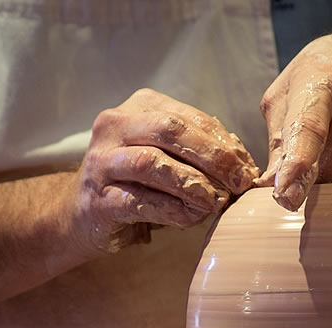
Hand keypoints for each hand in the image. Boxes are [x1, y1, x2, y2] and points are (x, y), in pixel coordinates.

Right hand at [74, 88, 258, 251]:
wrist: (84, 215)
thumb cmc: (138, 183)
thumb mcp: (171, 159)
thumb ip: (201, 155)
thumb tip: (243, 165)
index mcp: (140, 107)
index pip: (190, 118)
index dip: (224, 143)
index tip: (247, 169)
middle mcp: (115, 125)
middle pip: (171, 131)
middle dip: (212, 157)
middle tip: (238, 182)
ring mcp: (102, 161)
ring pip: (152, 163)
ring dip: (192, 183)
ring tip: (216, 201)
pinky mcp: (97, 197)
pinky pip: (139, 201)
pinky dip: (171, 209)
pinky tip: (192, 217)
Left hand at [257, 33, 331, 210]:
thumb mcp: (292, 87)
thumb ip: (276, 137)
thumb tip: (268, 186)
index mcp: (322, 87)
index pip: (308, 130)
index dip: (295, 165)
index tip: (285, 195)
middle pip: (318, 175)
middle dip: (304, 178)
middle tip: (304, 154)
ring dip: (327, 181)